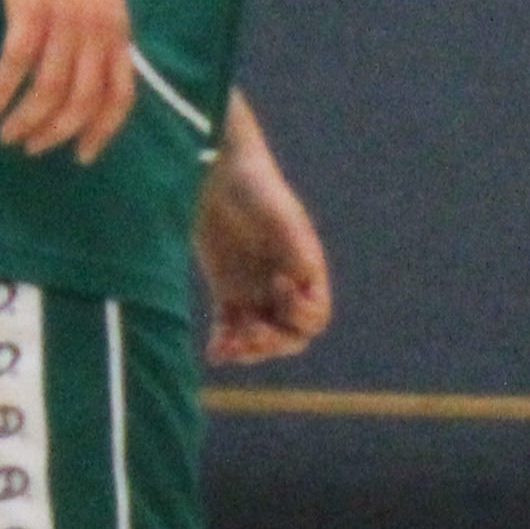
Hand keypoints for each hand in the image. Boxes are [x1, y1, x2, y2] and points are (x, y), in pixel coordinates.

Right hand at [0, 0, 137, 161]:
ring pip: (50, 88)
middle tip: (31, 147)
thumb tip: (86, 66)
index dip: (103, 129)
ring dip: (27, 119)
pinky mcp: (31, 7)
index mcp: (118, 30)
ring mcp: (65, 20)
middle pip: (83, 100)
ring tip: (6, 133)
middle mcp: (97, 30)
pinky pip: (17, 62)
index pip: (120, 94)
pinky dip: (2, 90)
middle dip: (57, 132)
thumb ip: (96, 29)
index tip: (84, 155)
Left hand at [192, 144, 334, 365]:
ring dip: (249, 349)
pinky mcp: (227, 292)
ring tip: (229, 348)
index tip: (277, 283)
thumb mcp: (277, 213)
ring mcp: (256, 291)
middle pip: (292, 335)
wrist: (217, 175)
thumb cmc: (253, 188)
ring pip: (262, 338)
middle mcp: (285, 286)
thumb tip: (306, 276)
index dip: (300, 311)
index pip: (316, 314)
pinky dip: (225, 344)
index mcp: (305, 270)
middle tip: (250, 332)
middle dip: (274, 342)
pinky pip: (230, 329)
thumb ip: (294, 243)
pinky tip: (214, 353)